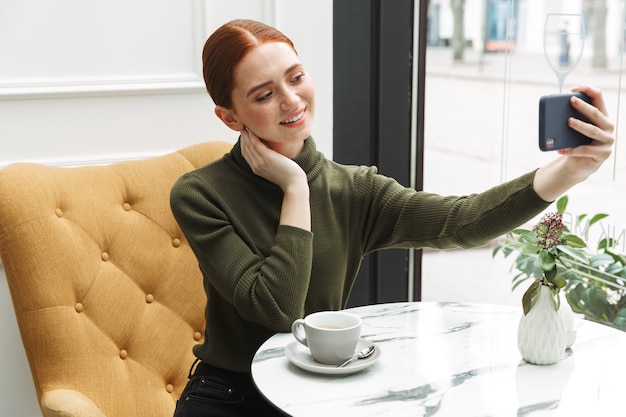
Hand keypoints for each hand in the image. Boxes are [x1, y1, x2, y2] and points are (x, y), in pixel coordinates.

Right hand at [240, 128, 310, 229]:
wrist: (293, 183)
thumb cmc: (287, 175)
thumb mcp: (274, 168)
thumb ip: (268, 161)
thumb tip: (269, 153)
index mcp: (256, 169)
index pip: (246, 153)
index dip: (243, 143)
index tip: (244, 134)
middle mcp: (256, 166)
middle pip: (245, 148)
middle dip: (243, 137)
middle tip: (242, 126)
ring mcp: (260, 162)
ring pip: (249, 145)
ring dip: (246, 135)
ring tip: (246, 125)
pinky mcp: (267, 157)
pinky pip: (256, 144)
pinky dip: (253, 136)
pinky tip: (252, 130)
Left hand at [533, 85, 614, 201]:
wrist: (579, 164)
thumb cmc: (576, 142)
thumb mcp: (573, 129)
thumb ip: (569, 118)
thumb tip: (554, 112)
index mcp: (602, 115)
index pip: (598, 97)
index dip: (588, 90)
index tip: (573, 88)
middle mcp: (608, 126)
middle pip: (596, 113)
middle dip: (583, 106)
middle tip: (571, 100)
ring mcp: (608, 140)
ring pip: (593, 131)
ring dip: (580, 125)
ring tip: (568, 122)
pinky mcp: (604, 154)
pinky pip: (586, 151)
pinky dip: (572, 150)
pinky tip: (560, 149)